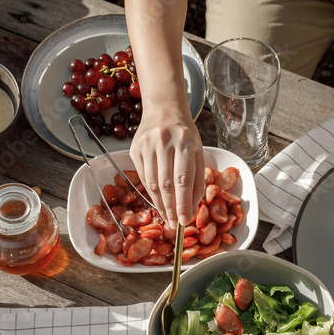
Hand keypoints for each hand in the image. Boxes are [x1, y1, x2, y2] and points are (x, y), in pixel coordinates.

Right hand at [130, 104, 203, 227]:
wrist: (164, 109)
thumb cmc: (185, 134)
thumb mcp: (198, 152)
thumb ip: (197, 180)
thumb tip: (191, 208)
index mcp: (185, 142)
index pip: (183, 179)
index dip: (183, 202)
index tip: (184, 220)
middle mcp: (164, 142)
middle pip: (166, 184)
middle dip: (171, 208)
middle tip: (174, 224)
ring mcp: (147, 145)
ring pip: (151, 183)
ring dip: (160, 204)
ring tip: (167, 217)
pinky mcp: (134, 149)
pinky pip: (142, 177)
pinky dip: (151, 193)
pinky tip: (158, 202)